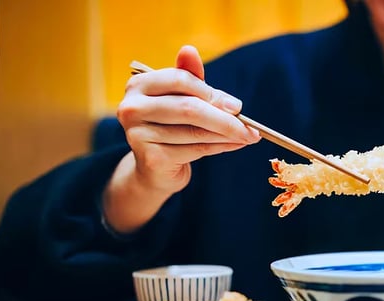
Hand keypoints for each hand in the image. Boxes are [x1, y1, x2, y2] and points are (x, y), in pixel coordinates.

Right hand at [116, 45, 259, 194]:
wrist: (155, 167)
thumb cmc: (171, 126)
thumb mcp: (181, 98)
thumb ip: (189, 77)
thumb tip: (190, 50)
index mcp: (139, 85)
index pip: (180, 80)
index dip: (212, 93)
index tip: (237, 106)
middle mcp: (132, 108)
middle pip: (189, 108)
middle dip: (225, 118)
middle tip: (251, 126)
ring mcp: (138, 135)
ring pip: (195, 132)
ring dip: (228, 135)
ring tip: (249, 136)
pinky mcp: (152, 159)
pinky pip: (195, 150)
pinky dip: (220, 147)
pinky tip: (235, 145)